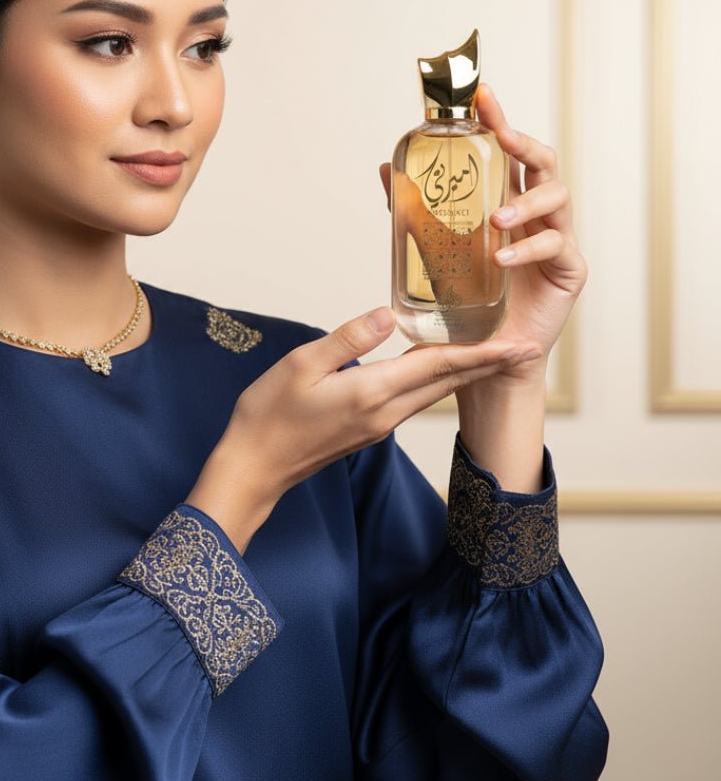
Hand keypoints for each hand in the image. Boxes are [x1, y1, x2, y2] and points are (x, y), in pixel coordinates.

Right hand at [204, 308, 540, 518]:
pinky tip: (440, 368)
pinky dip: (438, 382)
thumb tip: (387, 314)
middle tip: (526, 348)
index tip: (518, 343)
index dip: (481, 353)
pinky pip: (415, 400)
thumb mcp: (301, 365)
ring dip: (467, 374)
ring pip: (434, 394)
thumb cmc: (269, 414)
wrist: (255, 466)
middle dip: (489, 365)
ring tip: (495, 355)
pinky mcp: (369, 430)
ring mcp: (379, 426)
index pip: (437, 367)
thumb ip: (348, 338)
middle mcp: (385, 413)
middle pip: (448, 383)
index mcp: (371, 393)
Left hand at [378, 82, 586, 384]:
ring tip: (495, 219)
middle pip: (541, 162)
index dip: (498, 121)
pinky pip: (556, 246)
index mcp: (507, 201)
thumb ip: (414, 211)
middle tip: (501, 135)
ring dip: (525, 201)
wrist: (484, 355)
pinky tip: (501, 256)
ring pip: (557, 197)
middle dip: (522, 141)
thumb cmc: (464, 299)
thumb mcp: (433, 249)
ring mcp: (556, 239)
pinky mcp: (569, 270)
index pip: (507, 152)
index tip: (481, 95)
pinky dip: (526, 248)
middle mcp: (535, 214)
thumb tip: (385, 169)